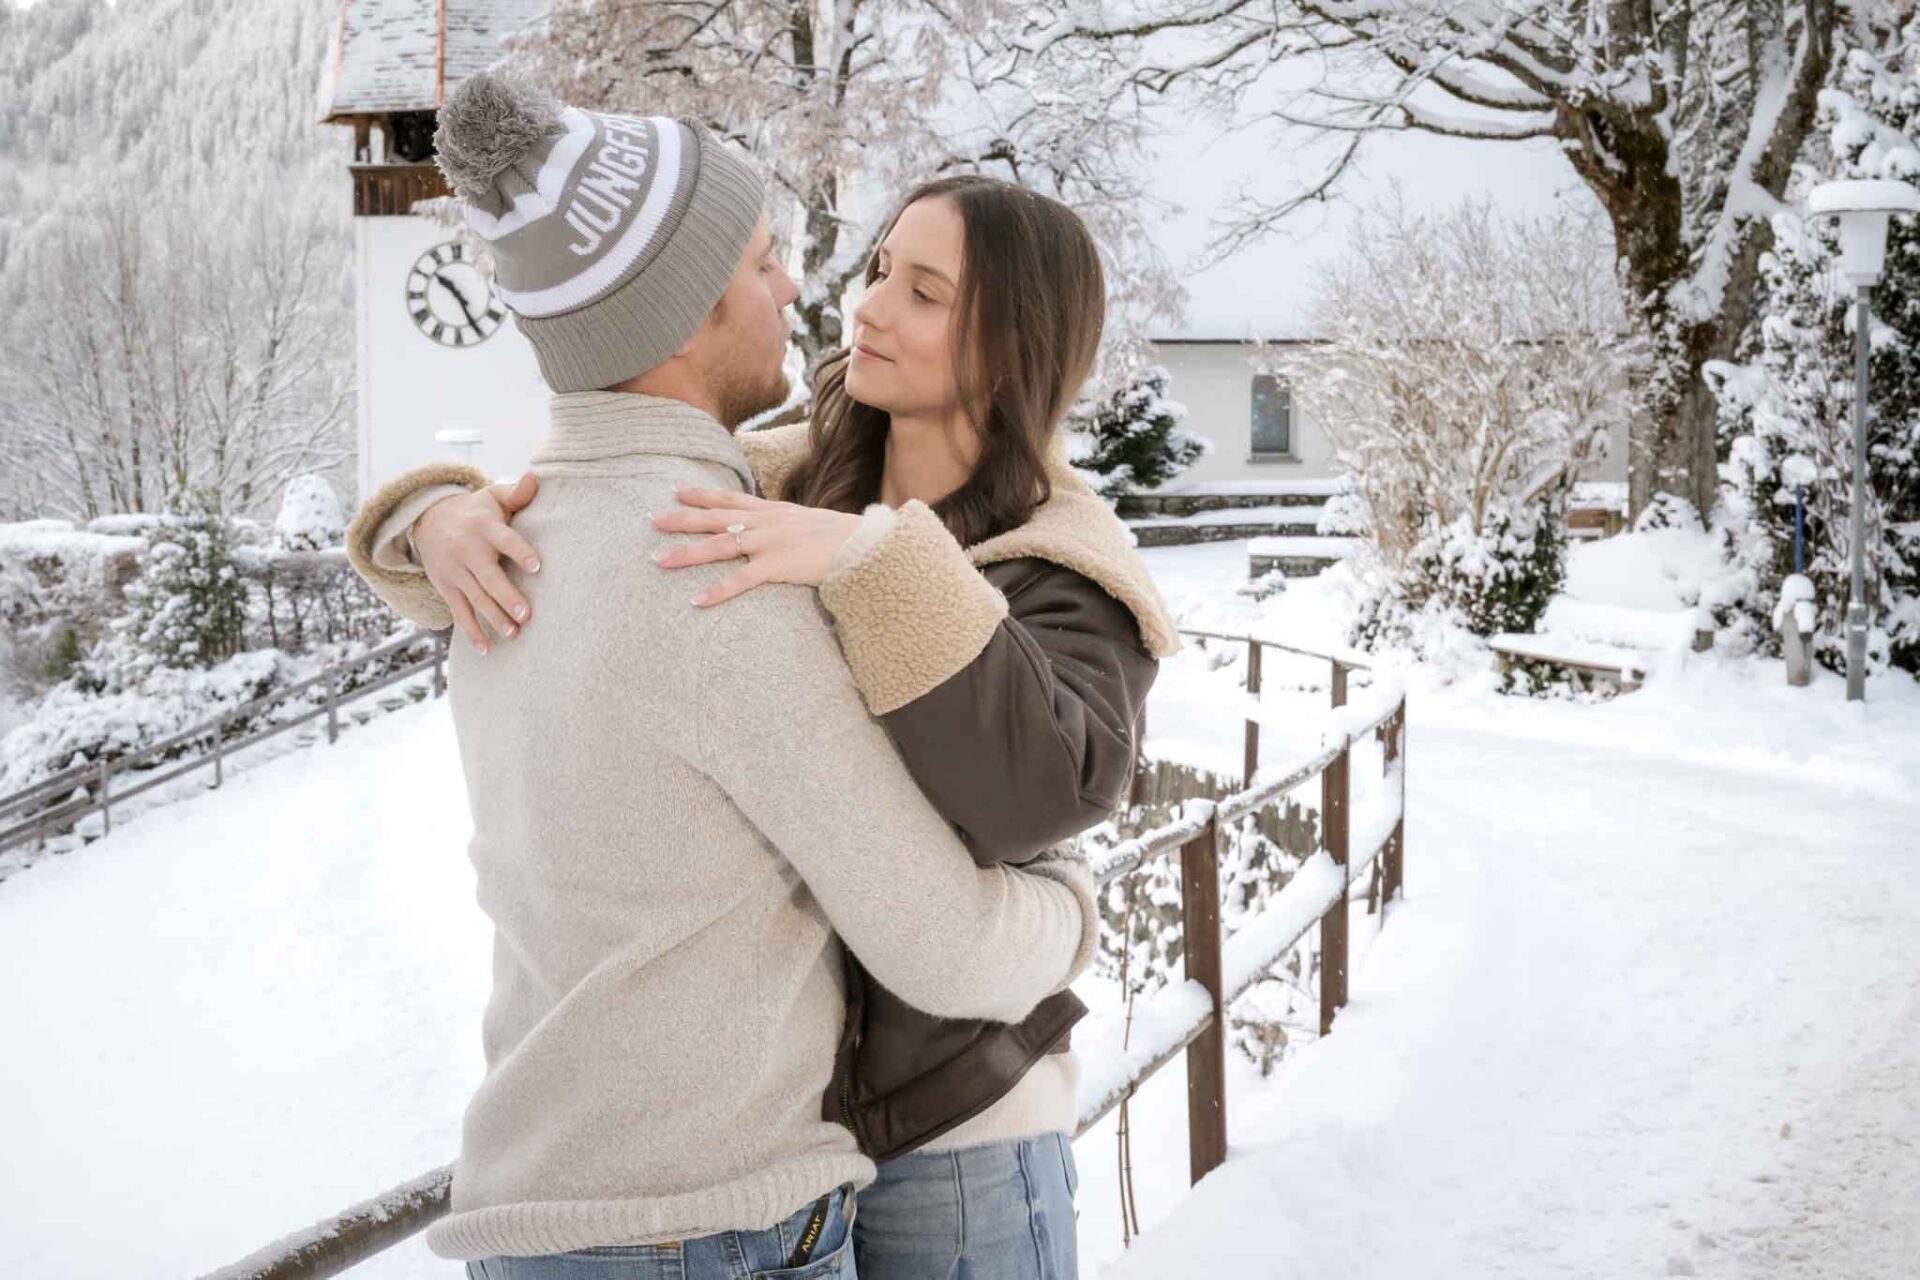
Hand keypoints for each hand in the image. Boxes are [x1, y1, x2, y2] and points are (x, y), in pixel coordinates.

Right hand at [413, 473, 542, 651]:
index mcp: (485, 528)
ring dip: (493, 618)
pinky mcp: (447, 587)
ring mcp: (456, 572)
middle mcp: (469, 551)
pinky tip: (486, 650)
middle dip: (506, 596)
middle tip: (526, 615)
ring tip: (514, 634)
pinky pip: (459, 613)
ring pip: (475, 599)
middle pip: (488, 577)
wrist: (428, 519)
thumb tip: (536, 476)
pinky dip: (471, 632)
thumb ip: (517, 492)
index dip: (520, 552)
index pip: (505, 540)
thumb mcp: (492, 497)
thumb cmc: (476, 510)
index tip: (537, 566)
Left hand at [650, 486, 862, 606]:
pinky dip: (718, 590)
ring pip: (720, 546)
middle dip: (682, 519)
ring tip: (658, 560)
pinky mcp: (779, 565)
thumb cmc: (841, 538)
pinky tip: (696, 600)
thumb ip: (787, 525)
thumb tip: (775, 531)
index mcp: (773, 511)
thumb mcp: (809, 522)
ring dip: (687, 553)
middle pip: (716, 518)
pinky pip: (742, 579)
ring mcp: (771, 542)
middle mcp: (766, 521)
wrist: (864, 544)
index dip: (703, 494)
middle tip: (651, 520)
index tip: (677, 491)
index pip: (731, 498)